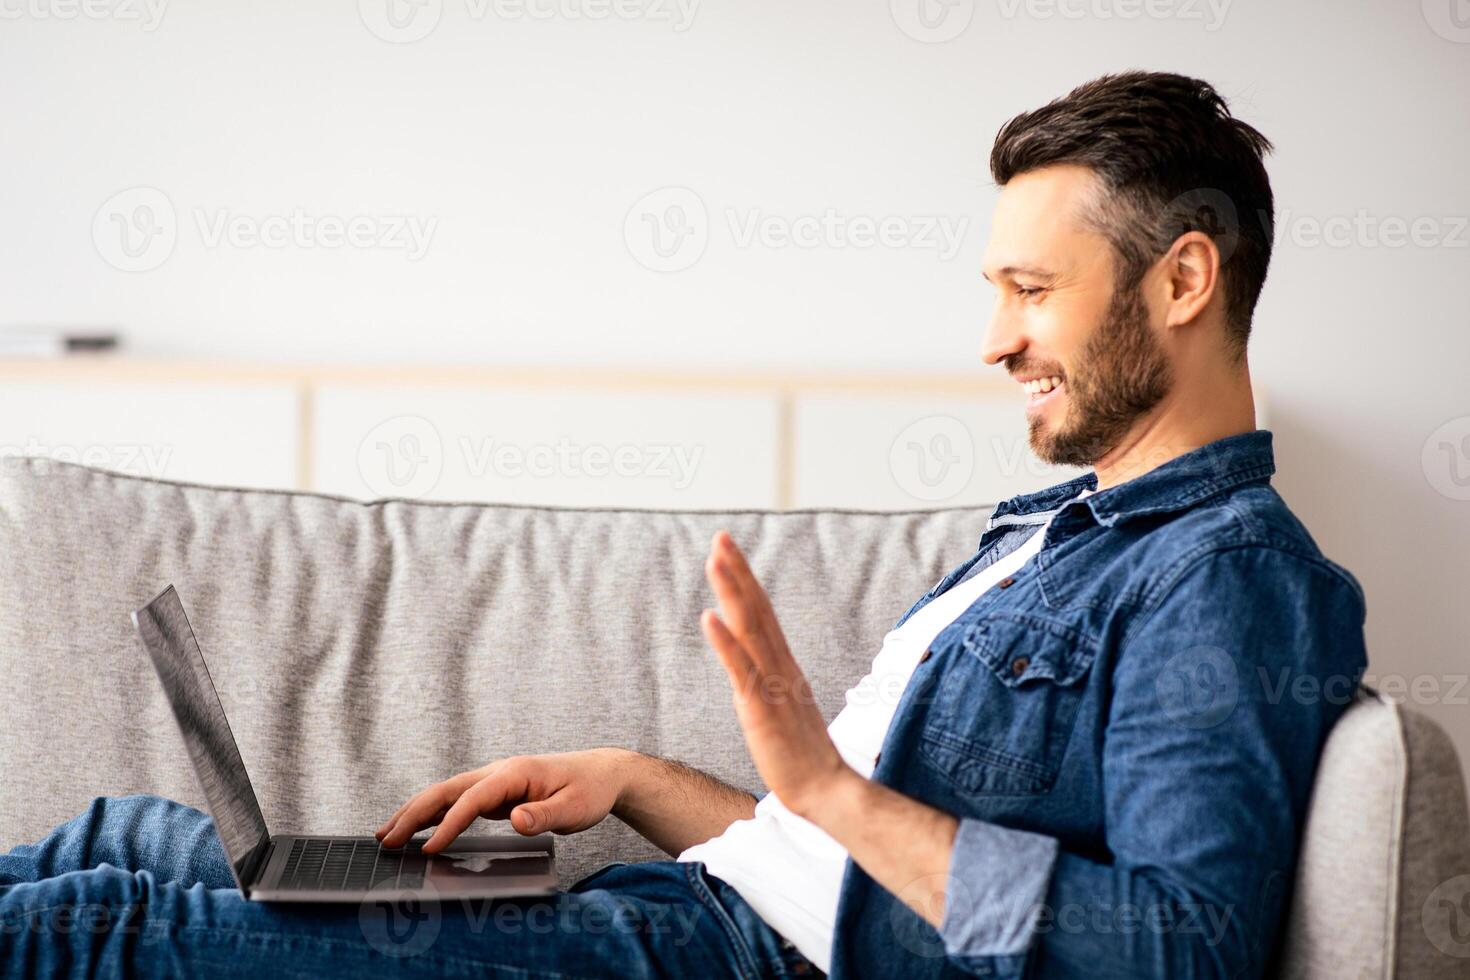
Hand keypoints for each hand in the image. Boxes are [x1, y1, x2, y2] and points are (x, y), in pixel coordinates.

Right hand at [376, 748, 632, 852]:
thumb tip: (515, 820)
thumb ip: (544, 815)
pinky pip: (457, 802)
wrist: (602, 773)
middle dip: (414, 814)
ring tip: (385, 835)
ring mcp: (494, 780)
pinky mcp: (495, 792)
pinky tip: (416, 829)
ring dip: (415, 812)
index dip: (449, 824)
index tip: (430, 848)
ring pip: (446, 793)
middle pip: (447, 790)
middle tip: (386, 840)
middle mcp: (498, 772)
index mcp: (515, 773)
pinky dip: (433, 814)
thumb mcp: (574, 808)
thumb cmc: (590, 790)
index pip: (473, 799)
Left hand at [700, 530, 854, 818]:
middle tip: (721, 536)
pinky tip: (709, 618)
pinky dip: (726, 642)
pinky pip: (743, 669)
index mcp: (784, 667)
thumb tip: (759, 671)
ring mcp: (773, 685)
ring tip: (715, 560)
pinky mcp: (763, 708)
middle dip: (738, 571)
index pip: (763, 614)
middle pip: (758, 609)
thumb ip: (773, 685)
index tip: (729, 552)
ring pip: (750, 629)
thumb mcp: (785, 710)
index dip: (745, 581)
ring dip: (732, 592)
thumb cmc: (804, 756)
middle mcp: (780, 667)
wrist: (826, 790)